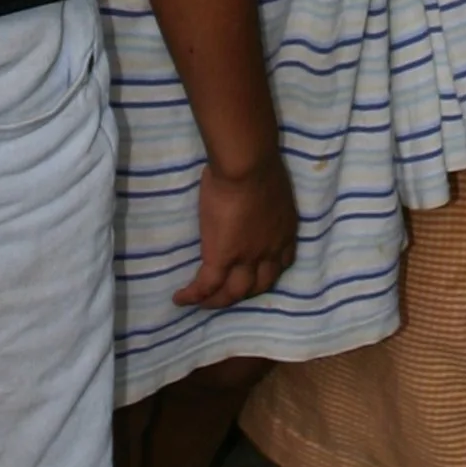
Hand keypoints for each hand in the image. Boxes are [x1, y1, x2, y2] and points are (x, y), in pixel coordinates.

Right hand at [177, 149, 299, 308]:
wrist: (247, 165)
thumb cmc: (258, 163)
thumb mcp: (271, 186)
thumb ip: (263, 198)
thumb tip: (249, 192)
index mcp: (284, 231)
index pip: (282, 262)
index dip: (269, 271)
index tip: (259, 272)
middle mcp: (271, 250)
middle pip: (260, 284)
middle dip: (245, 292)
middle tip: (228, 294)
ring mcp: (247, 257)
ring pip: (234, 293)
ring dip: (219, 301)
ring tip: (203, 303)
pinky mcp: (223, 257)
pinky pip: (206, 285)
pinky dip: (194, 296)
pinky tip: (181, 299)